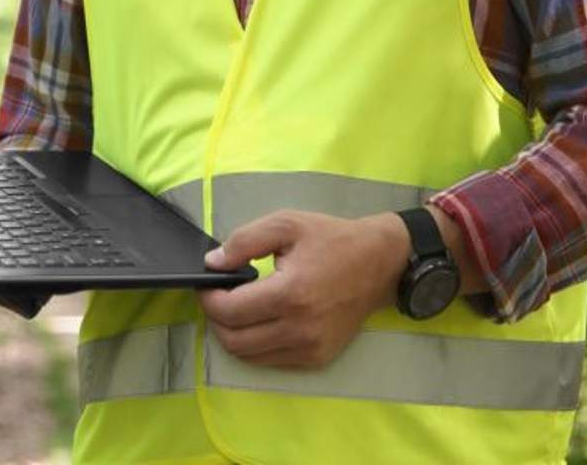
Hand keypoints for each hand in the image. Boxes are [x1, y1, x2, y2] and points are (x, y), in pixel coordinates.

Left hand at [195, 210, 410, 367]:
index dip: (209, 299)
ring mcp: (310, 348)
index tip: (207, 285)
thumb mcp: (285, 224)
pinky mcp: (318, 358)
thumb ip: (243, 242)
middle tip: (218, 297)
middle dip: (216, 319)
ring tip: (238, 308)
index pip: (230, 311)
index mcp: (290, 293)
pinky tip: (260, 320)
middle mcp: (300, 328)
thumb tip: (212, 264)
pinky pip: (272, 361)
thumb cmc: (331, 239)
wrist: (379, 263)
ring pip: (249, 356)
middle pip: (234, 340)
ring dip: (234, 334)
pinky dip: (257, 344)